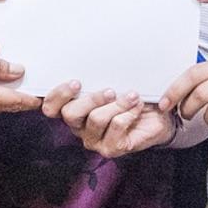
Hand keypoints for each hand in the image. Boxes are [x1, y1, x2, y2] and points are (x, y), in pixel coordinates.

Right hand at [42, 81, 178, 156]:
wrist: (157, 117)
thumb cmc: (130, 96)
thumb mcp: (113, 82)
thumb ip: (98, 77)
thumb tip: (93, 58)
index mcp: (73, 110)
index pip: (50, 107)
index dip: (57, 95)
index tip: (75, 82)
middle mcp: (79, 126)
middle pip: (70, 114)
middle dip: (90, 99)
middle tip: (110, 90)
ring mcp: (94, 140)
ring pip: (95, 119)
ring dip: (117, 104)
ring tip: (133, 96)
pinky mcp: (111, 149)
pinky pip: (116, 127)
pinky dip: (129, 113)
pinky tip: (137, 107)